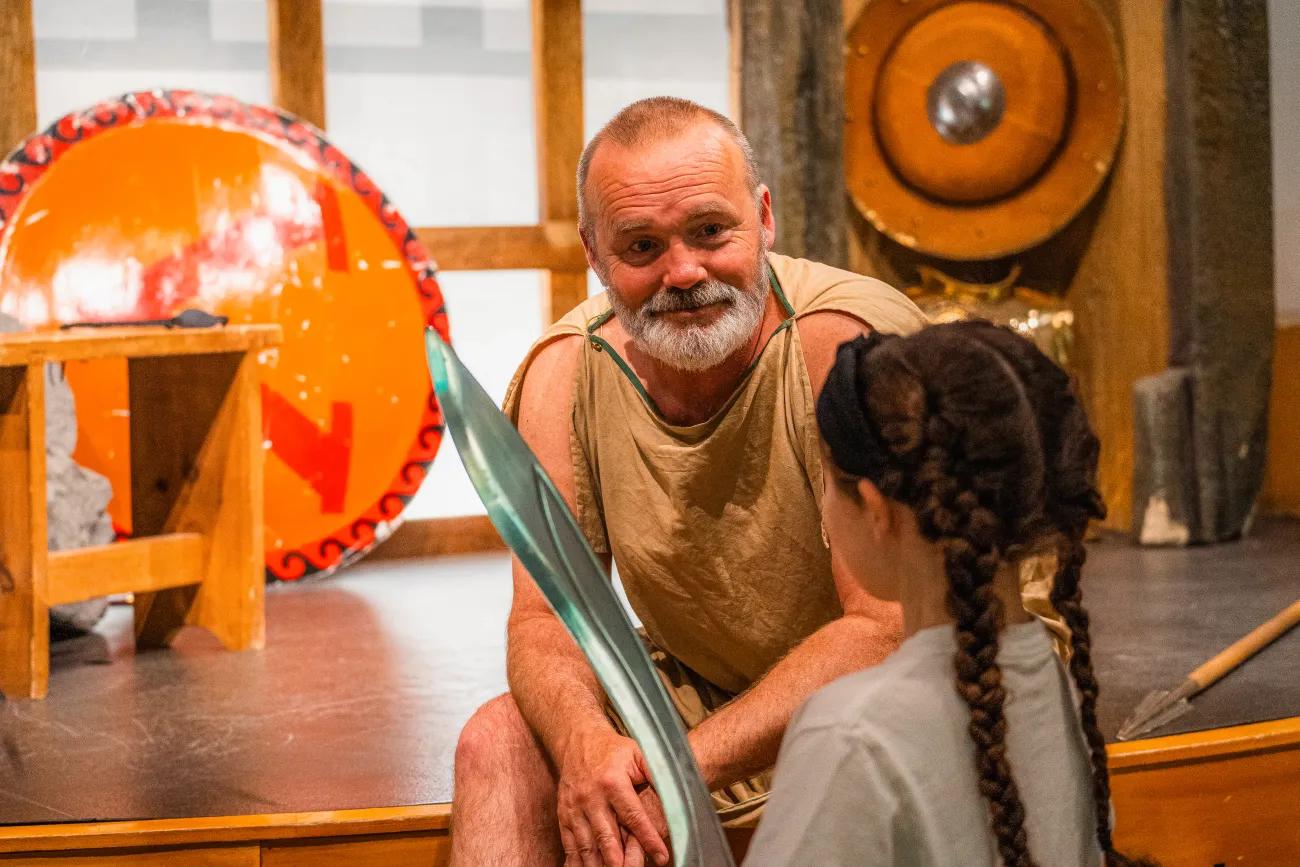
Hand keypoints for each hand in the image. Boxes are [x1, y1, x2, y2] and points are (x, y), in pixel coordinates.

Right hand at [557, 726, 669, 866]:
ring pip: (586, 845)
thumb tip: (676, 790)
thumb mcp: (638, 753)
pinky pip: (569, 844)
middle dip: (618, 861)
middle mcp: (591, 797)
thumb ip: (656, 772)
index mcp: (612, 782)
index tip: (661, 857)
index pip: (633, 817)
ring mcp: (575, 808)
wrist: (577, 740)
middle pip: (607, 837)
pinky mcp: (564, 815)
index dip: (648, 839)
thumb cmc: (612, 749)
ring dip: (598, 865)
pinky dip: (576, 862)